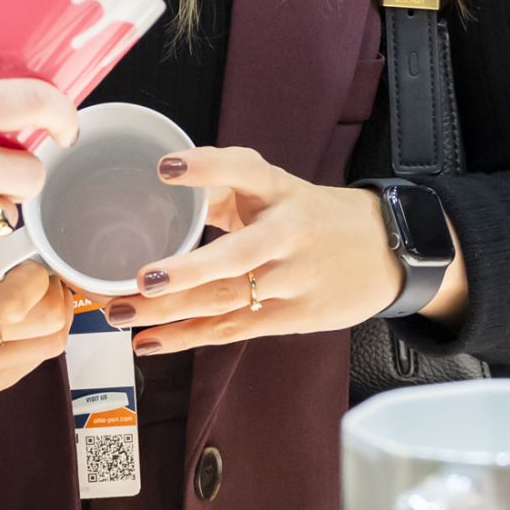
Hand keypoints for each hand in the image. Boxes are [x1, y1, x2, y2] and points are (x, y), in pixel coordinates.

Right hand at [0, 244, 81, 398]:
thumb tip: (44, 255)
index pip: (15, 301)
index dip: (36, 277)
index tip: (28, 264)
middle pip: (46, 323)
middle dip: (54, 295)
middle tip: (41, 280)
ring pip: (51, 344)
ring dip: (54, 317)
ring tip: (36, 299)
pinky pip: (37, 360)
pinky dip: (38, 337)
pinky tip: (18, 323)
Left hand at [105, 146, 460, 351]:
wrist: (388, 252)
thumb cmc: (318, 218)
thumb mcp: (281, 192)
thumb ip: (225, 194)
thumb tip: (161, 196)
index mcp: (282, 191)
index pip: (245, 170)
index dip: (206, 168)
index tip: (164, 167)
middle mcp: (288, 234)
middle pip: (237, 255)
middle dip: (188, 271)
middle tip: (142, 278)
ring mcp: (292, 280)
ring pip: (226, 300)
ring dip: (169, 311)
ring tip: (120, 314)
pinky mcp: (292, 317)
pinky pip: (232, 329)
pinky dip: (187, 337)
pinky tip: (149, 342)